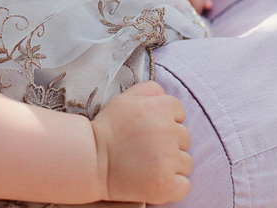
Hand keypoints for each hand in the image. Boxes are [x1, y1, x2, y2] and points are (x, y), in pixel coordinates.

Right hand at [90, 81, 191, 203]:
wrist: (90, 160)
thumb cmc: (108, 128)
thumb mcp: (125, 99)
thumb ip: (149, 90)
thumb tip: (166, 94)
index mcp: (161, 108)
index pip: (180, 113)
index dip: (166, 122)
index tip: (150, 131)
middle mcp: (168, 131)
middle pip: (185, 138)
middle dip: (170, 143)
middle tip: (147, 149)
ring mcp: (168, 159)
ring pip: (186, 162)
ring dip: (172, 165)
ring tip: (148, 165)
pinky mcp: (166, 184)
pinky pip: (184, 185)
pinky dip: (173, 186)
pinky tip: (155, 180)